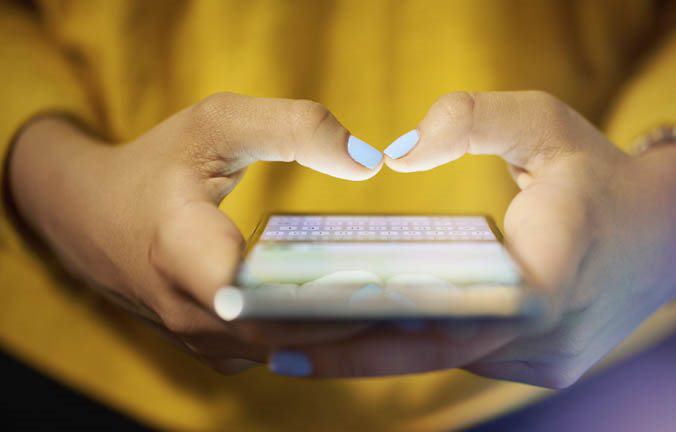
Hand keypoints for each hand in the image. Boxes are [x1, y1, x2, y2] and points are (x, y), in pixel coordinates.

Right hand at [8, 93, 381, 371]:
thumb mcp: (217, 123)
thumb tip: (369, 161)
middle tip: (428, 301)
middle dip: (356, 321)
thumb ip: (293, 127)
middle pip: (286, 334)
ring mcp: (200, 340)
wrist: (89, 215)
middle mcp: (189, 312)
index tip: (386, 286)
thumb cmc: (156, 164)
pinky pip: (277, 351)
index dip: (324, 299)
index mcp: (181, 251)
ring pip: (286, 351)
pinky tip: (366, 312)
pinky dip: (320, 336)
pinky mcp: (214, 348)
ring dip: (344, 334)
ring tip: (411, 309)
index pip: (257, 298)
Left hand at [270, 91, 675, 387]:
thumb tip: (398, 153)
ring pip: (449, 359)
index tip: (296, 339)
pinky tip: (380, 325)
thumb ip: (469, 119)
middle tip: (275, 347)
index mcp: (546, 278)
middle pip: (432, 352)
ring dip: (386, 347)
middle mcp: (545, 337)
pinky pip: (471, 356)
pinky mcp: (546, 367)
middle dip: (353, 352)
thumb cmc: (599, 173)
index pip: (442, 320)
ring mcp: (547, 362)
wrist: (668, 233)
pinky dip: (426, 342)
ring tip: (311, 335)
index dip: (365, 335)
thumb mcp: (542, 121)